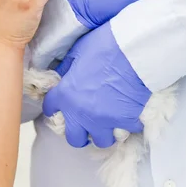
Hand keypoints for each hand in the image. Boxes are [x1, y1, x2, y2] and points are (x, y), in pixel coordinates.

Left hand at [43, 23, 149, 147]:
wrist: (135, 51)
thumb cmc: (104, 46)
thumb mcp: (76, 52)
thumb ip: (66, 69)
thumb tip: (62, 76)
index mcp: (66, 95)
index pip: (50, 108)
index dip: (54, 106)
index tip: (58, 105)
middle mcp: (81, 113)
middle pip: (75, 138)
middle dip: (78, 131)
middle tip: (84, 121)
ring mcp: (104, 121)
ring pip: (100, 140)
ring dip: (102, 132)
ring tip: (107, 121)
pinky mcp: (126, 122)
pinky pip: (124, 132)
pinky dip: (126, 125)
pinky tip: (127, 115)